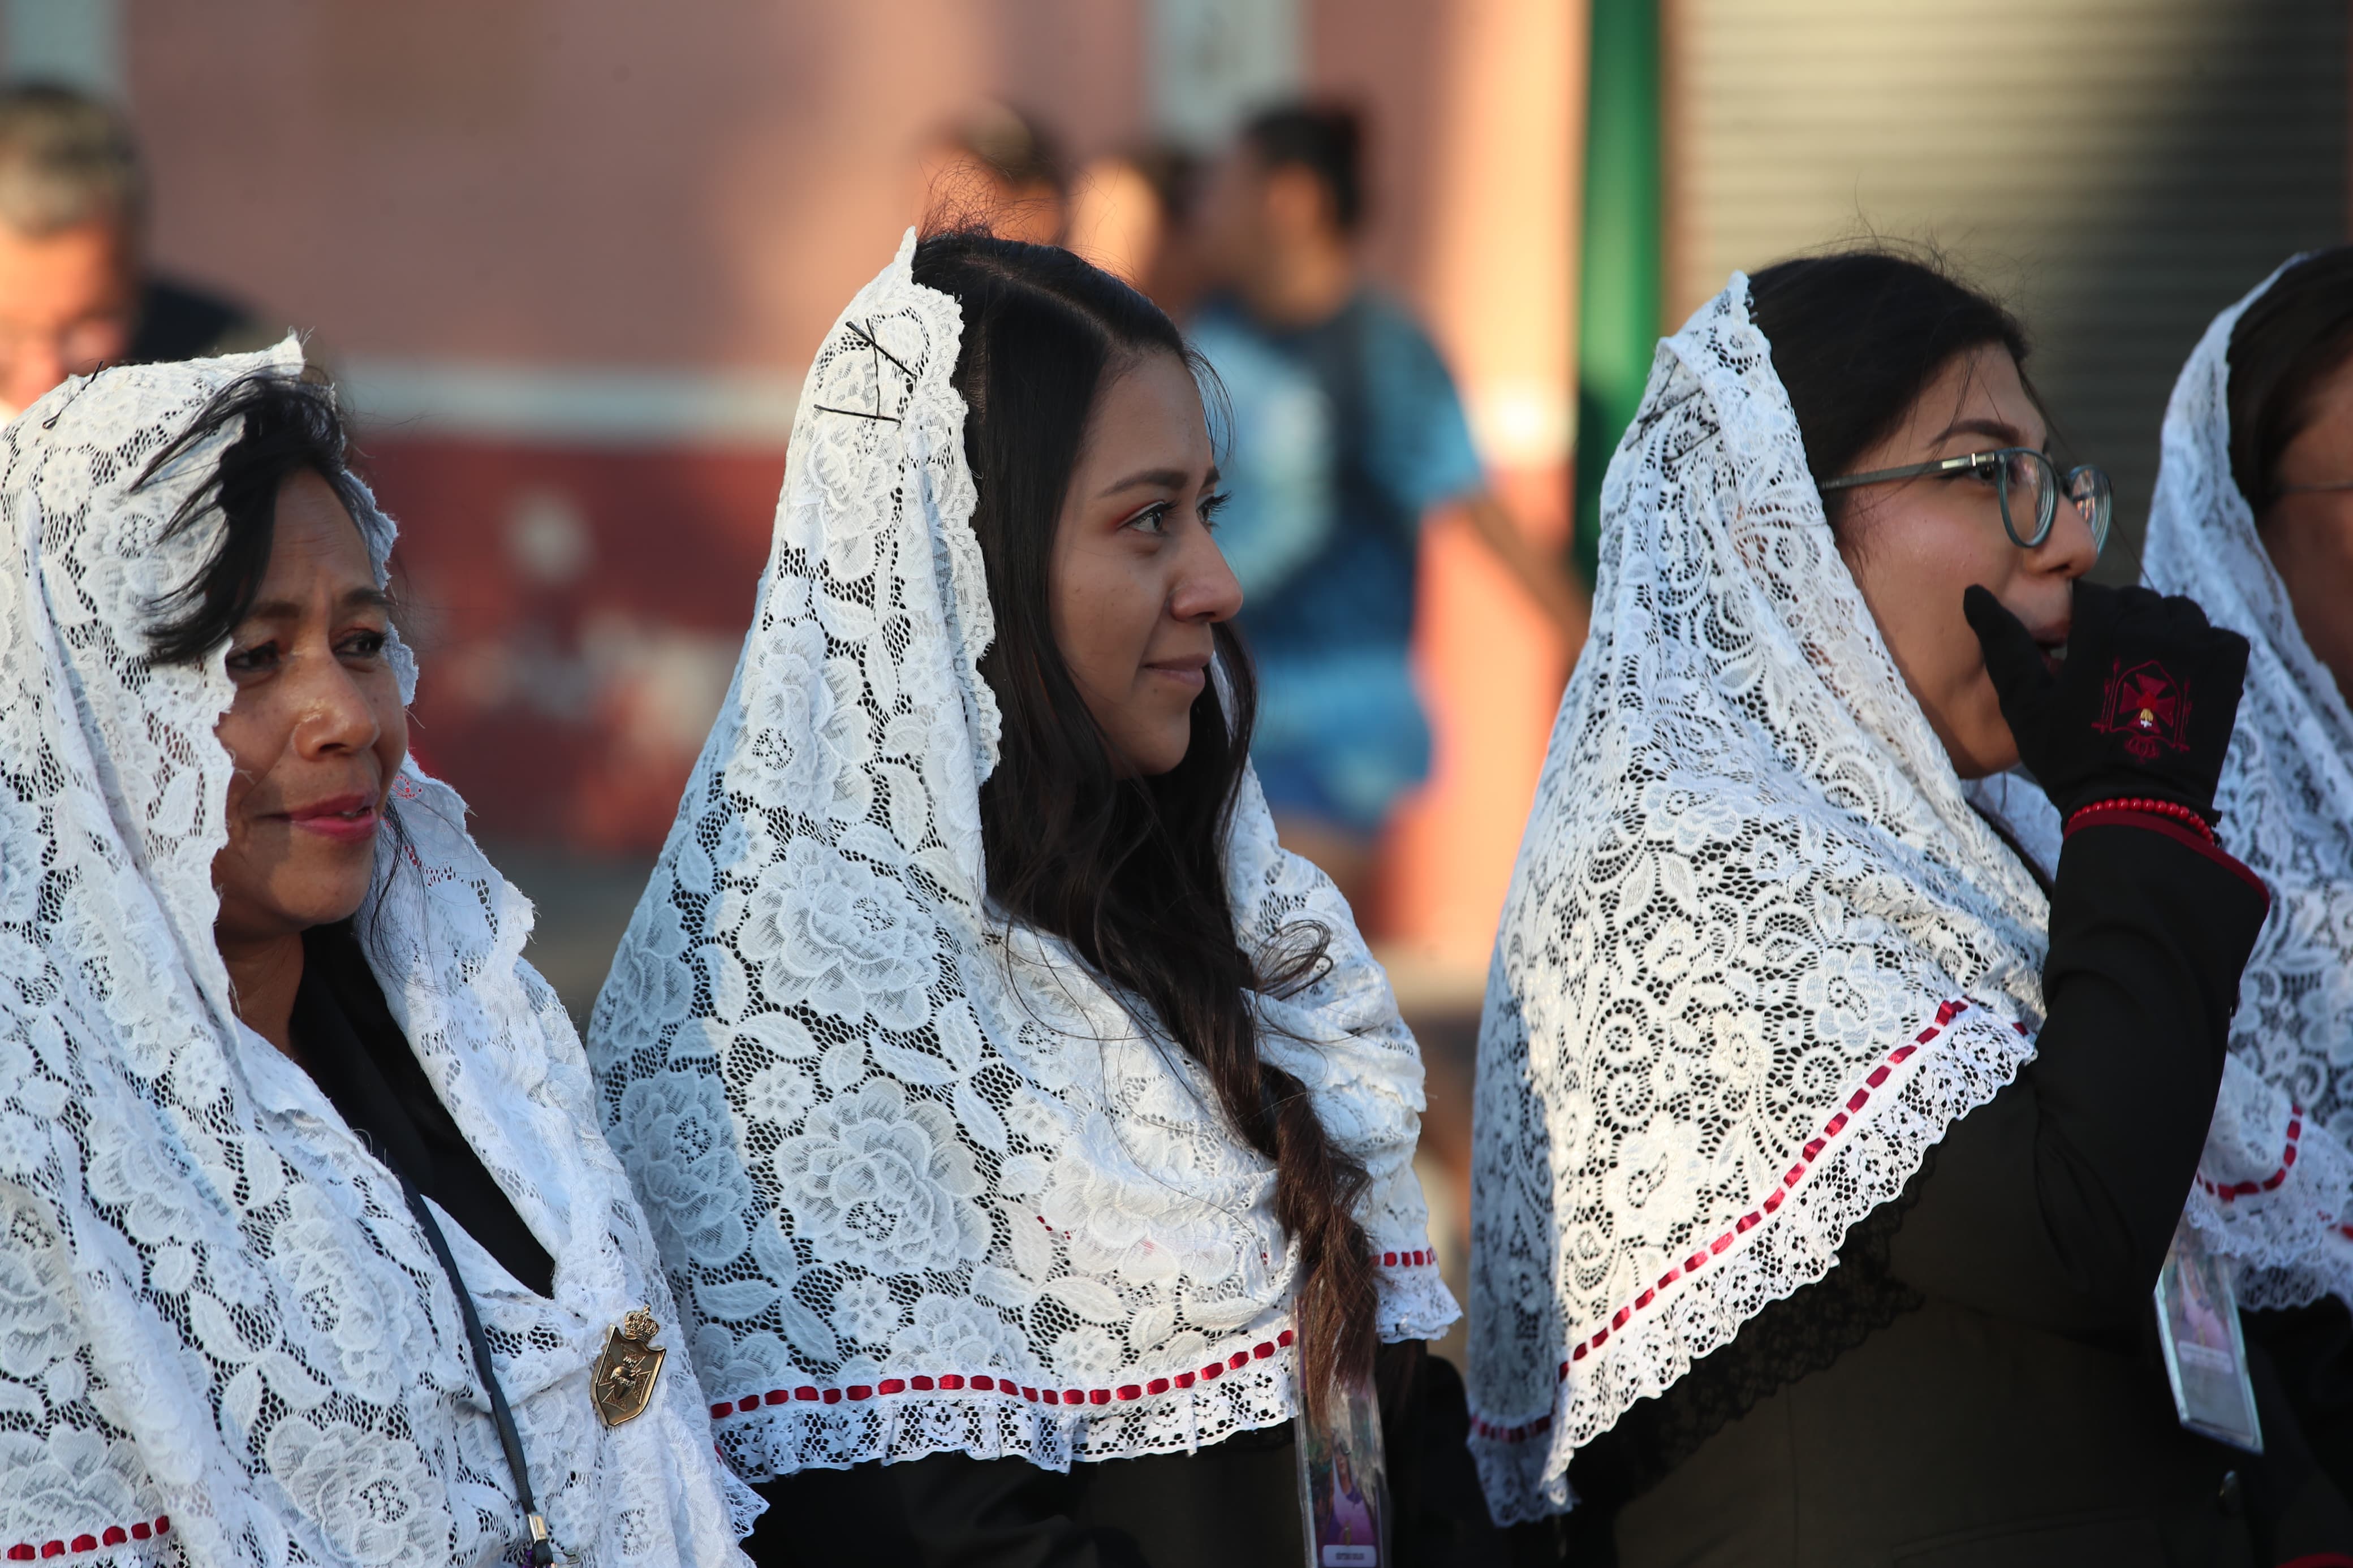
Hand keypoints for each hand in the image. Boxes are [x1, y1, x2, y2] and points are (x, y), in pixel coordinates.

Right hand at [1963, 581, 2247, 819]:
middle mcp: (2153, 626)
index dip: (2080, 620)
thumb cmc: (2069, 757)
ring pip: (2179, 613)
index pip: (2092, 595)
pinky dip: (2202, 650)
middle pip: (2137, 601)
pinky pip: (2219, 636)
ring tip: (2145, 672)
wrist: (2135, 806)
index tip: (2076, 649)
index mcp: (2103, 628)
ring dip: (2162, 632)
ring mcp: (2196, 645)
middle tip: (2109, 667)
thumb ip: (2002, 643)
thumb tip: (1974, 594)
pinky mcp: (2228, 667)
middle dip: (2121, 624)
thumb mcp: (2024, 702)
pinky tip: (2180, 681)